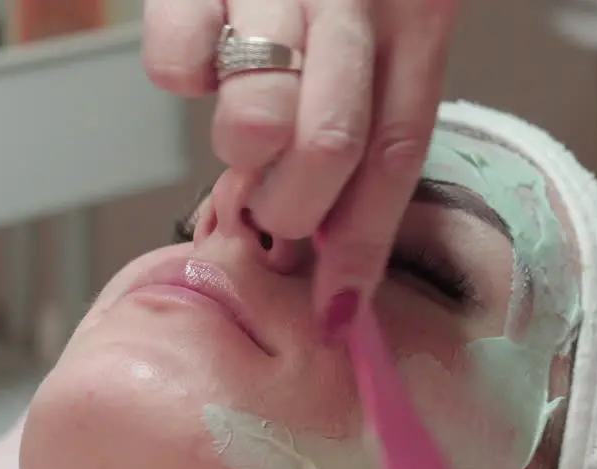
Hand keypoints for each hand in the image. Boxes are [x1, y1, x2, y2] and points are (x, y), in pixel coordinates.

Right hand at [142, 0, 460, 341]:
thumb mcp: (386, 22)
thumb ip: (367, 110)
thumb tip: (326, 238)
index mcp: (419, 15)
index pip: (395, 152)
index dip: (363, 244)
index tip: (337, 310)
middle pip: (330, 145)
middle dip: (294, 205)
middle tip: (276, 207)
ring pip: (258, 115)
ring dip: (243, 148)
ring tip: (244, 129)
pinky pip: (178, 61)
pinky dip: (182, 78)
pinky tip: (205, 59)